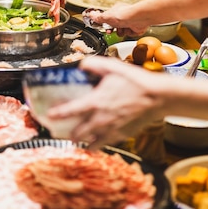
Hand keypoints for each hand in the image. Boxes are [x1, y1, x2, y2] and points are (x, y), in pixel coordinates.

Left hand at [48, 57, 164, 148]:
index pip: (70, 111)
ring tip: (76, 139)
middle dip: (68, 133)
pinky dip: (98, 144)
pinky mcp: (122, 135)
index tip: (48, 116)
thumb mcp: (113, 66)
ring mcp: (111, 129)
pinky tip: (95, 140)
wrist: (158, 97)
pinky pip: (105, 144)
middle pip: (77, 133)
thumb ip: (94, 64)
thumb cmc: (136, 81)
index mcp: (96, 102)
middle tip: (61, 131)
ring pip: (91, 143)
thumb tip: (81, 65)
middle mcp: (101, 119)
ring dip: (82, 141)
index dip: (57, 114)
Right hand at [88, 3, 150, 37]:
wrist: (137, 18)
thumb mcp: (106, 16)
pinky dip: (129, 33)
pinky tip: (129, 29)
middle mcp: (123, 16)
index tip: (105, 28)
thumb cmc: (123, 15)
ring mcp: (129, 22)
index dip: (106, 25)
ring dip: (121, 32)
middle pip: (114, 27)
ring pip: (122, 32)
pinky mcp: (135, 28)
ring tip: (123, 28)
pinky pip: (129, 34)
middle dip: (114, 30)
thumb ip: (98, 17)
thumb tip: (90, 14)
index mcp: (115, 11)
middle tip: (113, 30)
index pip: (108, 19)